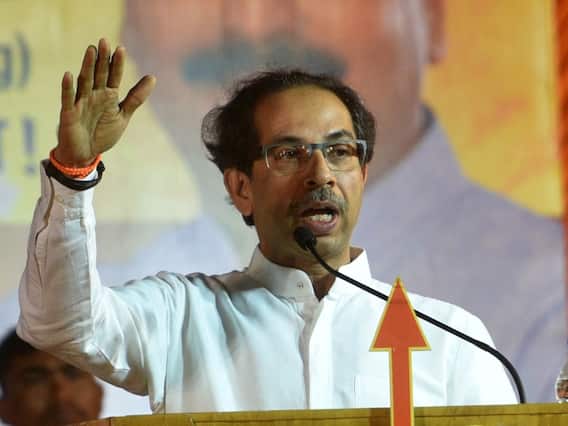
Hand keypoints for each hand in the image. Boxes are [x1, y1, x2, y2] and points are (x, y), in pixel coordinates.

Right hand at [54, 38, 155, 166]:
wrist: (85, 154)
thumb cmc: (103, 133)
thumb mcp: (123, 115)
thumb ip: (136, 97)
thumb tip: (152, 77)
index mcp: (108, 96)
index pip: (114, 76)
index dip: (117, 64)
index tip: (121, 49)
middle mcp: (94, 96)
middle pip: (99, 75)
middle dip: (102, 59)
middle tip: (104, 41)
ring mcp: (81, 103)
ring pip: (84, 82)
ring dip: (87, 67)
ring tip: (90, 51)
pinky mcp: (69, 113)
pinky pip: (68, 99)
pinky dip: (68, 88)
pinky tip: (68, 75)